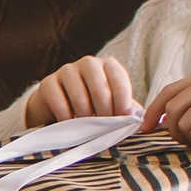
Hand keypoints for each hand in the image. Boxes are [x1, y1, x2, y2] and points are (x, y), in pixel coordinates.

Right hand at [24, 55, 138, 126]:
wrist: (59, 101)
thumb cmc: (92, 103)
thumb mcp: (112, 102)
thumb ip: (127, 109)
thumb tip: (142, 122)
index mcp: (108, 65)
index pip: (119, 83)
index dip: (122, 105)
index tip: (122, 121)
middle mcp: (88, 63)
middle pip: (100, 90)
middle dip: (105, 114)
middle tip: (105, 128)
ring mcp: (66, 71)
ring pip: (80, 99)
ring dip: (86, 118)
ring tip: (88, 127)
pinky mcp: (48, 83)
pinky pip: (60, 104)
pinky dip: (67, 119)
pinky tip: (71, 124)